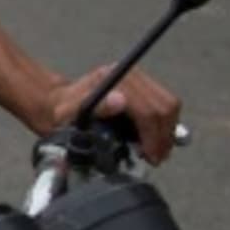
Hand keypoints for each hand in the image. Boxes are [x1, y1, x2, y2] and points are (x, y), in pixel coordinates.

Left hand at [46, 64, 182, 162]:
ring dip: (167, 131)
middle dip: (163, 136)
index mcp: (110, 79)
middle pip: (163, 107)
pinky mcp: (142, 83)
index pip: (146, 110)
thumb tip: (120, 101)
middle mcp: (125, 72)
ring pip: (169, 104)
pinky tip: (155, 138)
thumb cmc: (64, 110)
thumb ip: (94, 107)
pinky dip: (166, 123)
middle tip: (155, 157)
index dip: (152, 136)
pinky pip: (166, 103)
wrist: (61, 101)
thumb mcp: (70, 113)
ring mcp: (136, 76)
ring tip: (156, 150)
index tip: (149, 156)